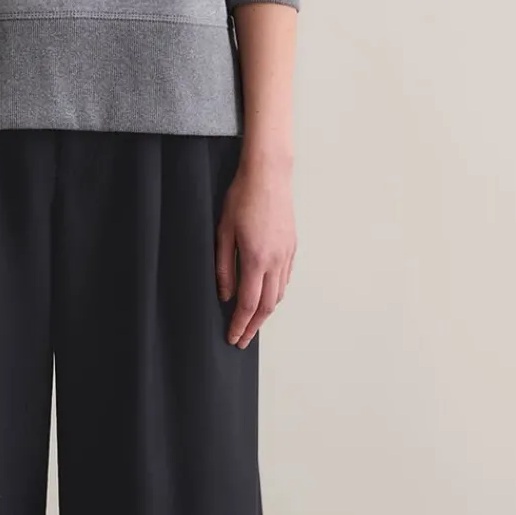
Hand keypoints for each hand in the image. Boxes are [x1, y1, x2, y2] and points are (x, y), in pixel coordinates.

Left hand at [214, 153, 295, 347]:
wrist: (269, 174)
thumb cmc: (241, 198)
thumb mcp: (223, 232)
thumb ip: (224, 267)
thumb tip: (226, 295)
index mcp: (256, 259)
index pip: (248, 304)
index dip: (239, 324)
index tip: (232, 338)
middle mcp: (276, 261)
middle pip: (267, 306)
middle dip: (253, 326)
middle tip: (242, 340)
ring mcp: (287, 254)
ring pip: (279, 294)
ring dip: (265, 312)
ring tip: (252, 322)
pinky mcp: (292, 246)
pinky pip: (285, 279)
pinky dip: (276, 293)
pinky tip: (266, 295)